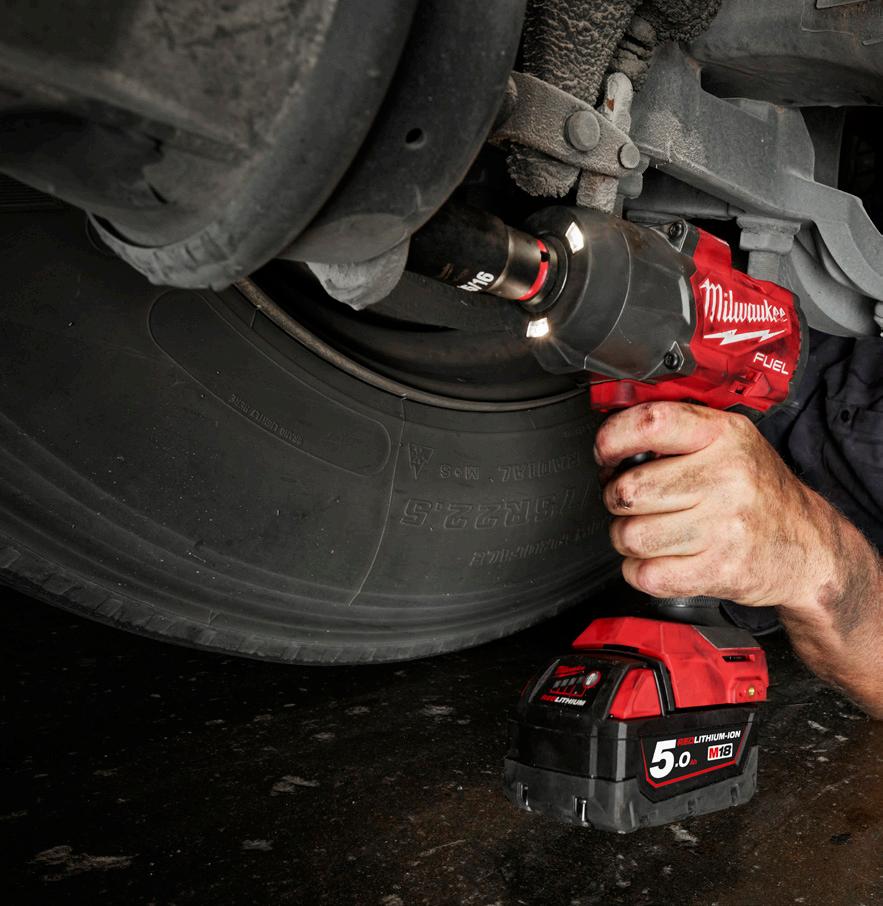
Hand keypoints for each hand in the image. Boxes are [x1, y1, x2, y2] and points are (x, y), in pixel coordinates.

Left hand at [594, 401, 837, 609]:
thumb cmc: (758, 491)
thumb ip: (677, 432)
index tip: (606, 454)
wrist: (809, 547)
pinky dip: (640, 572)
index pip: (649, 423)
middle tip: (634, 502)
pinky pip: (646, 574)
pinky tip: (659, 559)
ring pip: (630, 536)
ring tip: (650, 531)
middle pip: (628, 490)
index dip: (611, 440)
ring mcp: (724, 527)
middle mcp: (727, 478)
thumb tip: (612, 441)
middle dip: (617, 500)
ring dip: (627, 538)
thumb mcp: (730, 441)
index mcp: (724, 436)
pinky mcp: (719, 570)